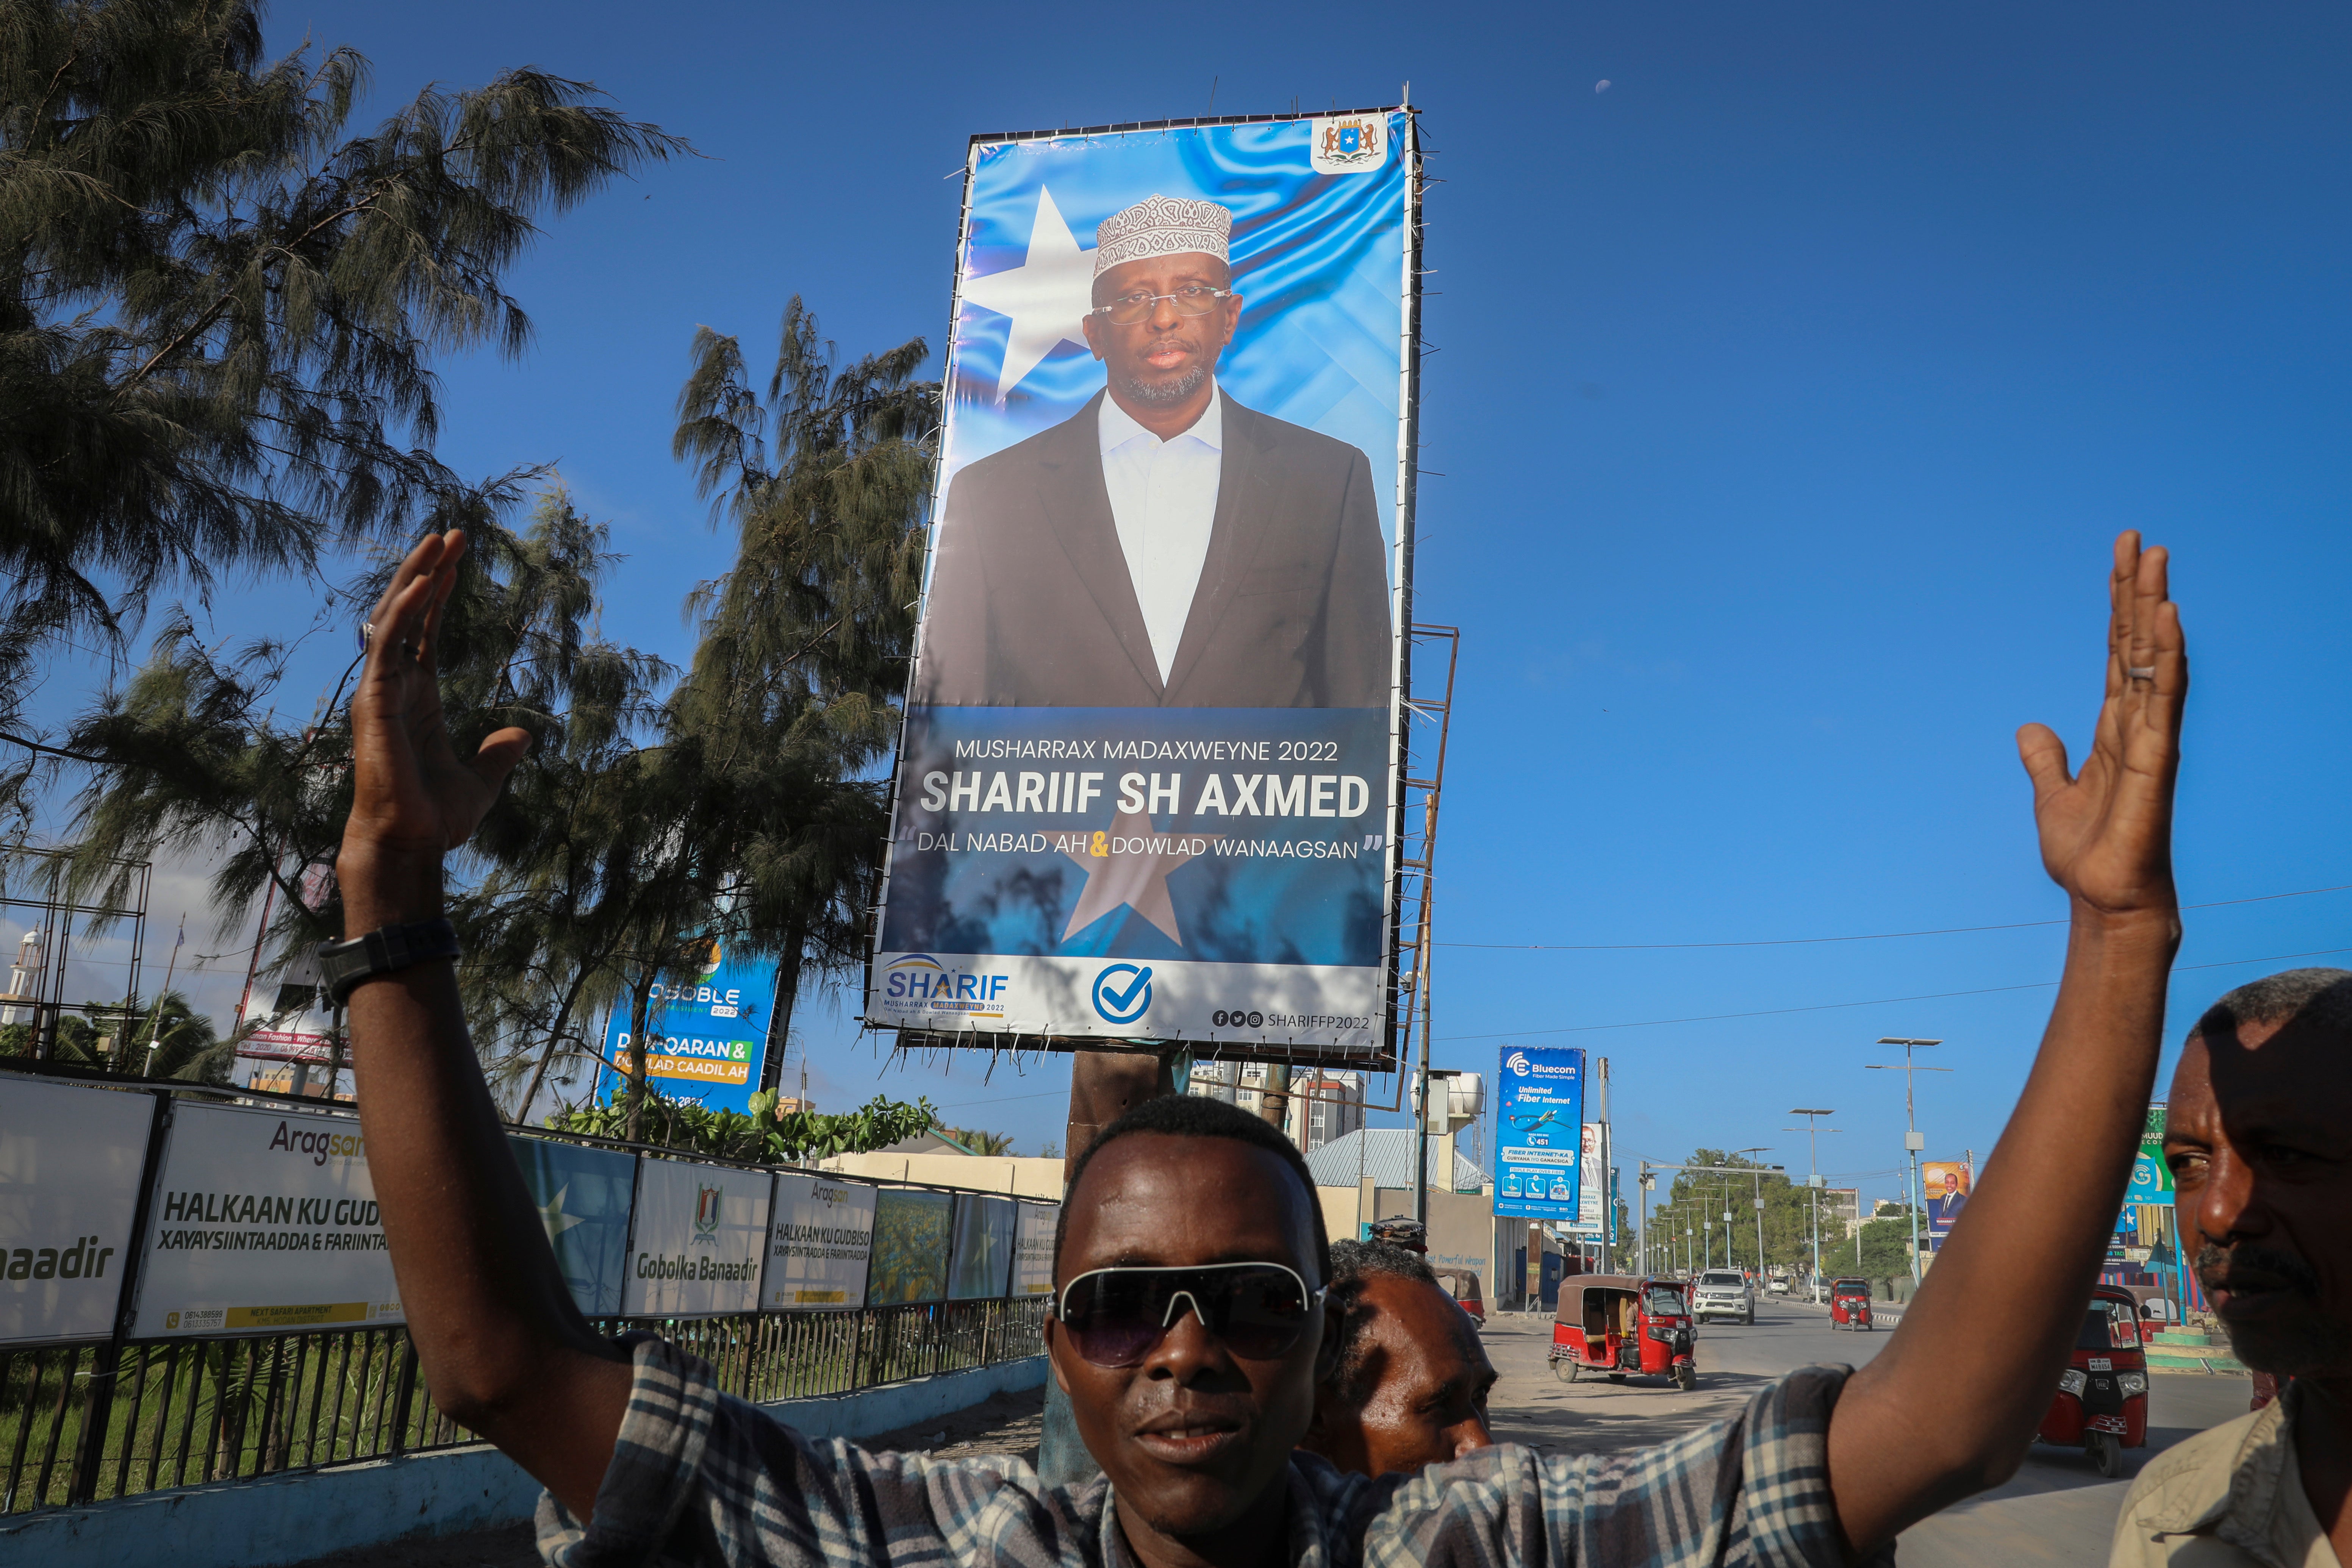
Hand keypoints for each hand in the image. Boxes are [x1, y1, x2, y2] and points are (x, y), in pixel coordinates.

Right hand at [343, 531, 531, 858]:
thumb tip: (523, 735)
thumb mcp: (483, 779)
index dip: (438, 594)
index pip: (425, 631)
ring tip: (438, 540)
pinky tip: (422, 582)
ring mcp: (380, 690)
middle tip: (452, 533)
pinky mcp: (373, 700)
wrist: (410, 842)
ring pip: (391, 618)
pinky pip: (386, 644)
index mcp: (416, 698)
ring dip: (414, 577)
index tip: (457, 560)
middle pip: (406, 613)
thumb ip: (499, 753)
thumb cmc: (435, 817)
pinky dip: (402, 611)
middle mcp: (393, 686)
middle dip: (427, 571)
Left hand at [2016, 531, 2185, 921]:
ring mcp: (2152, 739)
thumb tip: (2029, 729)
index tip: (2119, 562)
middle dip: (2137, 593)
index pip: (2117, 654)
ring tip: (2155, 560)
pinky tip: (2168, 620)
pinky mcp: (2157, 761)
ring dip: (2154, 610)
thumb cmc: (2087, 855)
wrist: (2104, 900)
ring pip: (2156, 660)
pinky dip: (2167, 659)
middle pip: (2139, 644)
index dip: (2117, 609)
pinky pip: (2164, 700)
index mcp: (2113, 728)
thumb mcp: (2052, 795)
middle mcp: (2137, 724)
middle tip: (2139, 540)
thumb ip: (2045, 759)